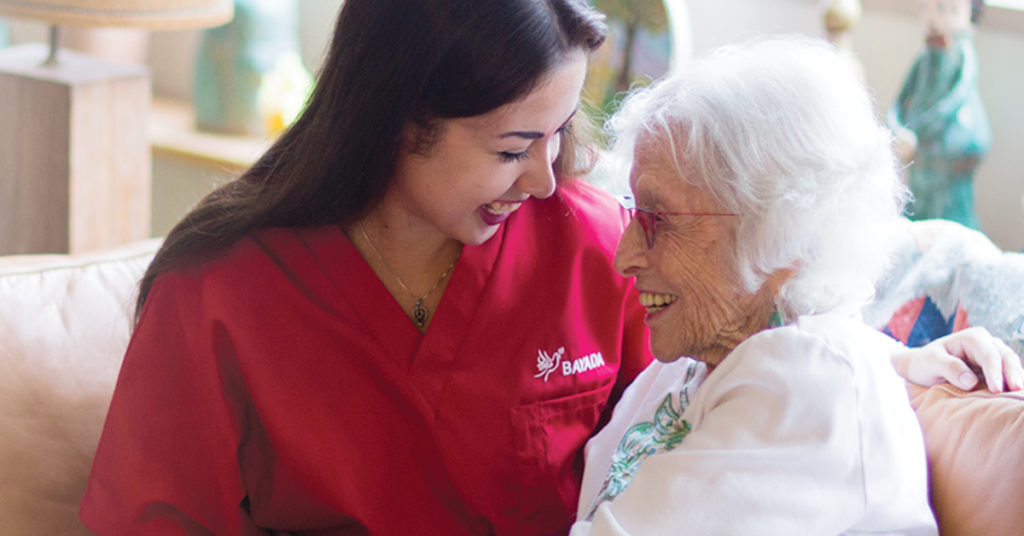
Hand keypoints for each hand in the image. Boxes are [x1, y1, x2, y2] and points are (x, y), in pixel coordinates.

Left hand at [891, 327, 1023, 392]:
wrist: (922, 367)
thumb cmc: (925, 363)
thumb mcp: (930, 363)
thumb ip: (949, 368)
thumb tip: (971, 382)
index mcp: (972, 338)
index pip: (988, 354)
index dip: (994, 372)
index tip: (996, 390)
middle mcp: (986, 342)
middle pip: (1006, 357)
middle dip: (1012, 374)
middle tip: (1017, 392)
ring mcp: (993, 354)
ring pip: (1011, 365)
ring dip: (1017, 379)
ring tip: (1020, 395)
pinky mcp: (995, 368)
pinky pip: (1008, 374)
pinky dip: (1014, 382)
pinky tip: (1018, 395)